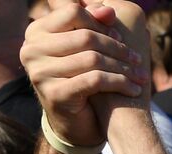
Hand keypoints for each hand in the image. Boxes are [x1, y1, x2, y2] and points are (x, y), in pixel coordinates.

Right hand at [21, 1, 147, 147]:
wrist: (74, 125)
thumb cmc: (82, 82)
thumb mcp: (86, 51)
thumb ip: (93, 26)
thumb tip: (109, 9)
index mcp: (36, 32)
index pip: (73, 12)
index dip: (100, 23)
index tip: (121, 36)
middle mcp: (31, 49)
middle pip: (86, 36)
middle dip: (117, 48)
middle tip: (137, 58)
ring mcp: (40, 72)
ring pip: (93, 59)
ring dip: (123, 68)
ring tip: (140, 75)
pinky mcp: (55, 93)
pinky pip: (95, 80)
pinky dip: (119, 83)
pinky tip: (133, 89)